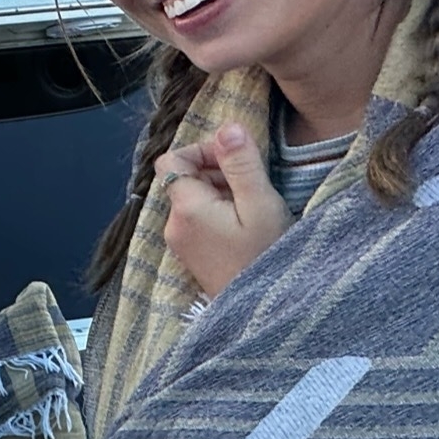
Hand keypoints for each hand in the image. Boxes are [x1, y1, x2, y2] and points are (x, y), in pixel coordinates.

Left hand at [156, 123, 290, 297]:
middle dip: (215, 172)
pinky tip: (244, 225)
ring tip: (251, 207)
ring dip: (219, 192)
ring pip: (191, 198)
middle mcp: (173, 225)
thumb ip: (241, 163)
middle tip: (250, 184)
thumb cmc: (266, 257)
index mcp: (186, 208)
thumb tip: (227, 127)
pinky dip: (217, 212)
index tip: (234, 159)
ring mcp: (179, 242)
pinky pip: (196, 220)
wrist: (262, 311)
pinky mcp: (190, 254)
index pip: (171, 159)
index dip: (201, 150)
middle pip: (182, 178)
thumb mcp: (261, 204)